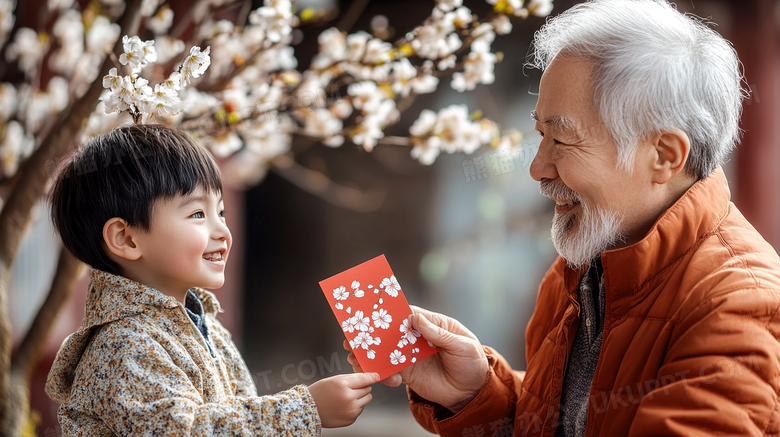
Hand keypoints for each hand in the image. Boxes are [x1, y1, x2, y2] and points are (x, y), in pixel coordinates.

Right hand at [308, 372, 378, 427]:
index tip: (377, 376)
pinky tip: (343, 405)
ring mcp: (350, 410)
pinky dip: (356, 406)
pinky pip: (361, 409)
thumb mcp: (335, 379)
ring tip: (347, 397)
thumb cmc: (320, 392)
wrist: (309, 409)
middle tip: (350, 388)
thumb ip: (353, 378)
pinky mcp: (351, 418)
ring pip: (367, 399)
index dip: (372, 377)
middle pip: (367, 389)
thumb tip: (370, 377)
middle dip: (362, 387)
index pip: (364, 379)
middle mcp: (348, 397)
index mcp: (343, 384)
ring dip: (361, 397)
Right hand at [344, 305, 488, 413]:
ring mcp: (410, 355)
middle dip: (371, 332)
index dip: (391, 312)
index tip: (372, 312)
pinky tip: (386, 379)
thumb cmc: (473, 362)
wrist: (472, 392)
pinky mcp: (407, 373)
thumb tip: (416, 319)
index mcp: (431, 324)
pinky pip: (389, 370)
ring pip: (384, 350)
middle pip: (390, 331)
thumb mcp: (462, 345)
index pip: (407, 314)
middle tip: (352, 335)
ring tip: (356, 357)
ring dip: (369, 353)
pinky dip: (382, 373)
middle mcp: (417, 337)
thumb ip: (439, 334)